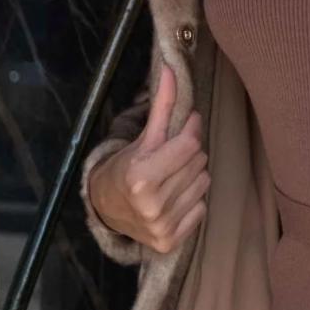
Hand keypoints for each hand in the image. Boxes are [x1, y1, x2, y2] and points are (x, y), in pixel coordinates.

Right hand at [87, 62, 208, 252]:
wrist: (106, 210)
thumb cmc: (125, 168)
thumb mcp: (141, 138)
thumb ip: (162, 105)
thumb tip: (171, 68)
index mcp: (141, 178)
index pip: (190, 146)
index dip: (193, 130)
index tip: (189, 123)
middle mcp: (152, 206)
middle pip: (199, 164)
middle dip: (190, 152)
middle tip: (174, 153)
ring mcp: (162, 227)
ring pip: (204, 184)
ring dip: (193, 175)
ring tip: (172, 175)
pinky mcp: (170, 242)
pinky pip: (201, 208)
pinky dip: (192, 199)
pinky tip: (173, 196)